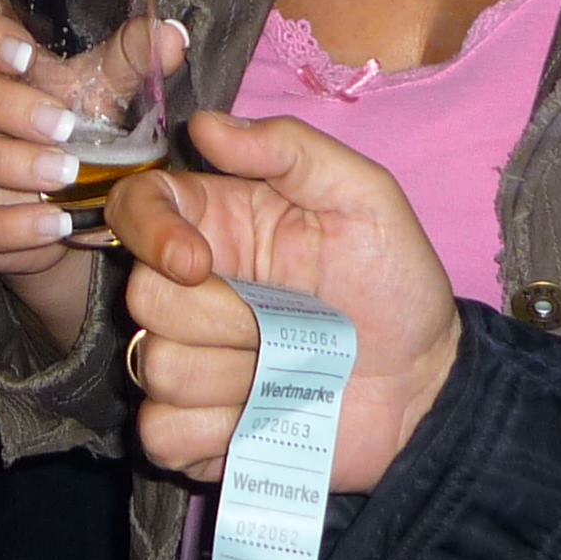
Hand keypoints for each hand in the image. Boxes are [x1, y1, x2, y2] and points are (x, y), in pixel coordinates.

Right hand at [0, 3, 189, 351]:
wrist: (50, 213)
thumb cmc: (64, 134)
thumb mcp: (97, 96)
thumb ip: (129, 63)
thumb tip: (169, 35)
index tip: (27, 54)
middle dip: (0, 104)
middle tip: (63, 127)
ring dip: (1, 164)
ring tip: (64, 177)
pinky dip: (0, 226)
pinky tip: (48, 224)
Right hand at [110, 111, 460, 492]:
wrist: (424, 386)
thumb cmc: (396, 283)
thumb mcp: (363, 197)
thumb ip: (290, 148)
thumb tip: (204, 124)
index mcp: (219, 222)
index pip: (135, 207)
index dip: (150, 233)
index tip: (198, 263)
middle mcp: (191, 287)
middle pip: (143, 297)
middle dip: (221, 318)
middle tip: (290, 324)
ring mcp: (188, 362)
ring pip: (155, 369)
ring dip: (233, 380)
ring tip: (290, 372)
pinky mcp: (194, 431)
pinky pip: (162, 435)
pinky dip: (216, 434)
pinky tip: (265, 419)